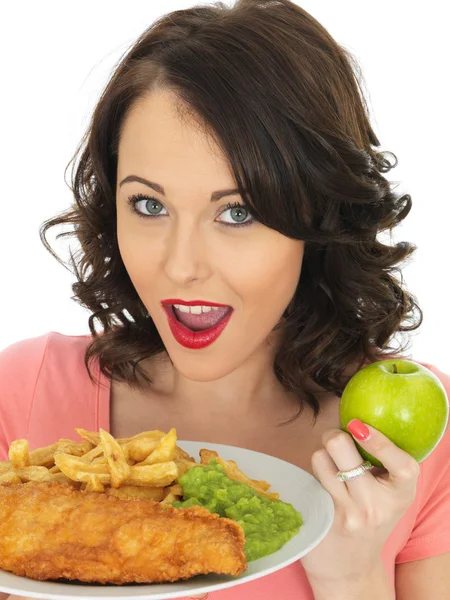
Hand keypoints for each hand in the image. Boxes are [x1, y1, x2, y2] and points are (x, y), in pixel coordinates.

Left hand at [300, 420, 419, 584]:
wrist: (351, 570)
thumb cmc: (370, 518)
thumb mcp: (389, 494)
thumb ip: (381, 461)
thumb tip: (354, 419)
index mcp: (401, 494)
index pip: (402, 465)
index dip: (379, 441)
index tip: (359, 426)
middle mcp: (374, 505)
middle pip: (340, 446)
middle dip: (335, 436)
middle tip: (337, 443)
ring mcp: (346, 514)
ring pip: (319, 457)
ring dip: (321, 457)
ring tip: (331, 471)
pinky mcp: (320, 518)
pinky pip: (308, 478)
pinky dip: (313, 476)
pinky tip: (320, 489)